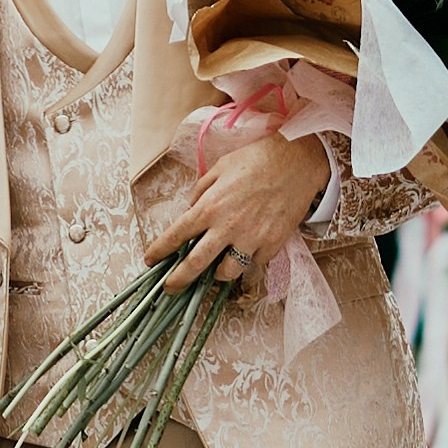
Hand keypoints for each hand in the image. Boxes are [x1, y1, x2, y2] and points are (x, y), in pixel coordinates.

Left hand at [145, 132, 330, 289]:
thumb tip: (191, 210)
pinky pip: (254, 263)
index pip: (176, 235)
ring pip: (227, 272)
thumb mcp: (219, 168)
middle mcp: (227, 227)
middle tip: (170, 289)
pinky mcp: (272, 245)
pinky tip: (247, 251)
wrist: (297, 160)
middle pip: (195, 265)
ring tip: (216, 268)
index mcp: (209, 207)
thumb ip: (201, 192)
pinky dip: (248, 261)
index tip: (150, 260)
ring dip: (218, 273)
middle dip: (178, 280)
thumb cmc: (256, 159)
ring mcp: (251, 239)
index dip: (159, 250)